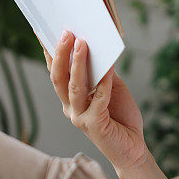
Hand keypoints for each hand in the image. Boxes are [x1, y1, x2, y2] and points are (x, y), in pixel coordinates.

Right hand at [40, 30, 165, 178]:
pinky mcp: (95, 126)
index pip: (56, 72)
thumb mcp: (111, 87)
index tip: (45, 30)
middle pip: (59, 77)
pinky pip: (98, 100)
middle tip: (66, 32)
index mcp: (70, 97)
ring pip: (74, 87)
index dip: (49, 52)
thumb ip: (102, 70)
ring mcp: (80, 117)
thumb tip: (99, 43)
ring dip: (78, 63)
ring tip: (82, 42)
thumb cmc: (120, 115)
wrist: (133, 147)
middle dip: (61, 53)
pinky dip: (103, 82)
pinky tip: (108, 67)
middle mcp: (70, 107)